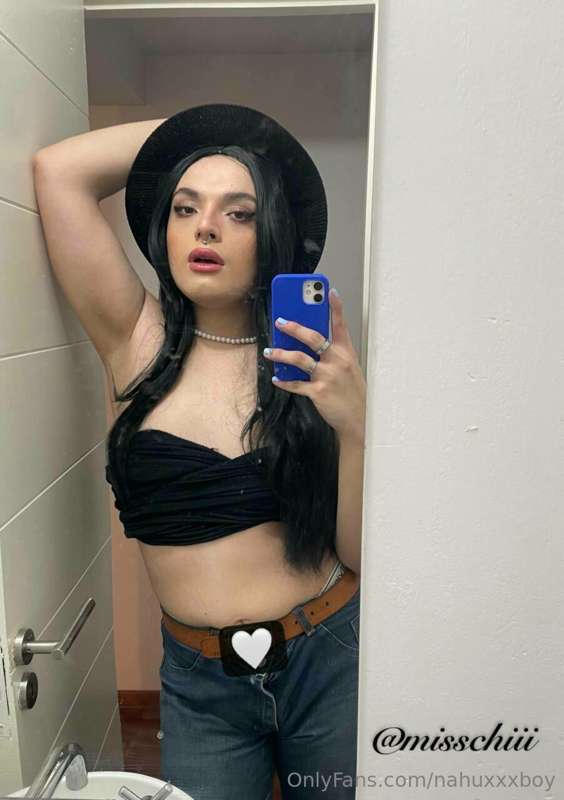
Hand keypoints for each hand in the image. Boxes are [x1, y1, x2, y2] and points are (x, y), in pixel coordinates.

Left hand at [264, 288, 365, 440]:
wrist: (358, 418)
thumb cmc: (351, 391)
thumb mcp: (348, 368)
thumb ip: (332, 354)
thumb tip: (308, 343)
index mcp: (346, 352)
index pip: (341, 325)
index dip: (335, 307)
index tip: (329, 291)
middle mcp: (337, 361)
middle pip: (313, 337)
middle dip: (294, 328)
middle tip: (280, 322)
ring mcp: (327, 376)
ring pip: (299, 359)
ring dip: (280, 354)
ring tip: (269, 351)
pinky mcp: (318, 392)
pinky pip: (296, 384)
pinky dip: (284, 381)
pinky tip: (276, 378)